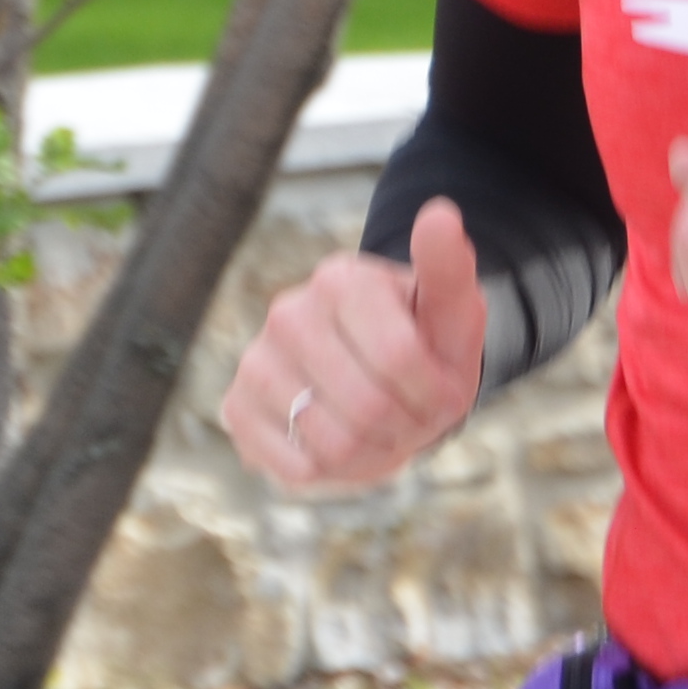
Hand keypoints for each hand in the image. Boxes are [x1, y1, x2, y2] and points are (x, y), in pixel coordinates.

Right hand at [223, 201, 488, 492]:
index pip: (401, 359)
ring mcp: (255, 361)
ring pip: (332, 444)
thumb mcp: (451, 311)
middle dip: (408, 428)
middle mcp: (287, 313)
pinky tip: (345, 445)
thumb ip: (449, 268)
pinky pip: (296, 469)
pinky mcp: (236, 409)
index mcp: (341, 279)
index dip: (437, 395)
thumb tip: (440, 215)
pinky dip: (335, 474)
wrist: (380, 374)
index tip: (445, 392)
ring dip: (376, 456)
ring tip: (383, 432)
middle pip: (368, 408)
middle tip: (415, 418)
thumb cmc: (422, 342)